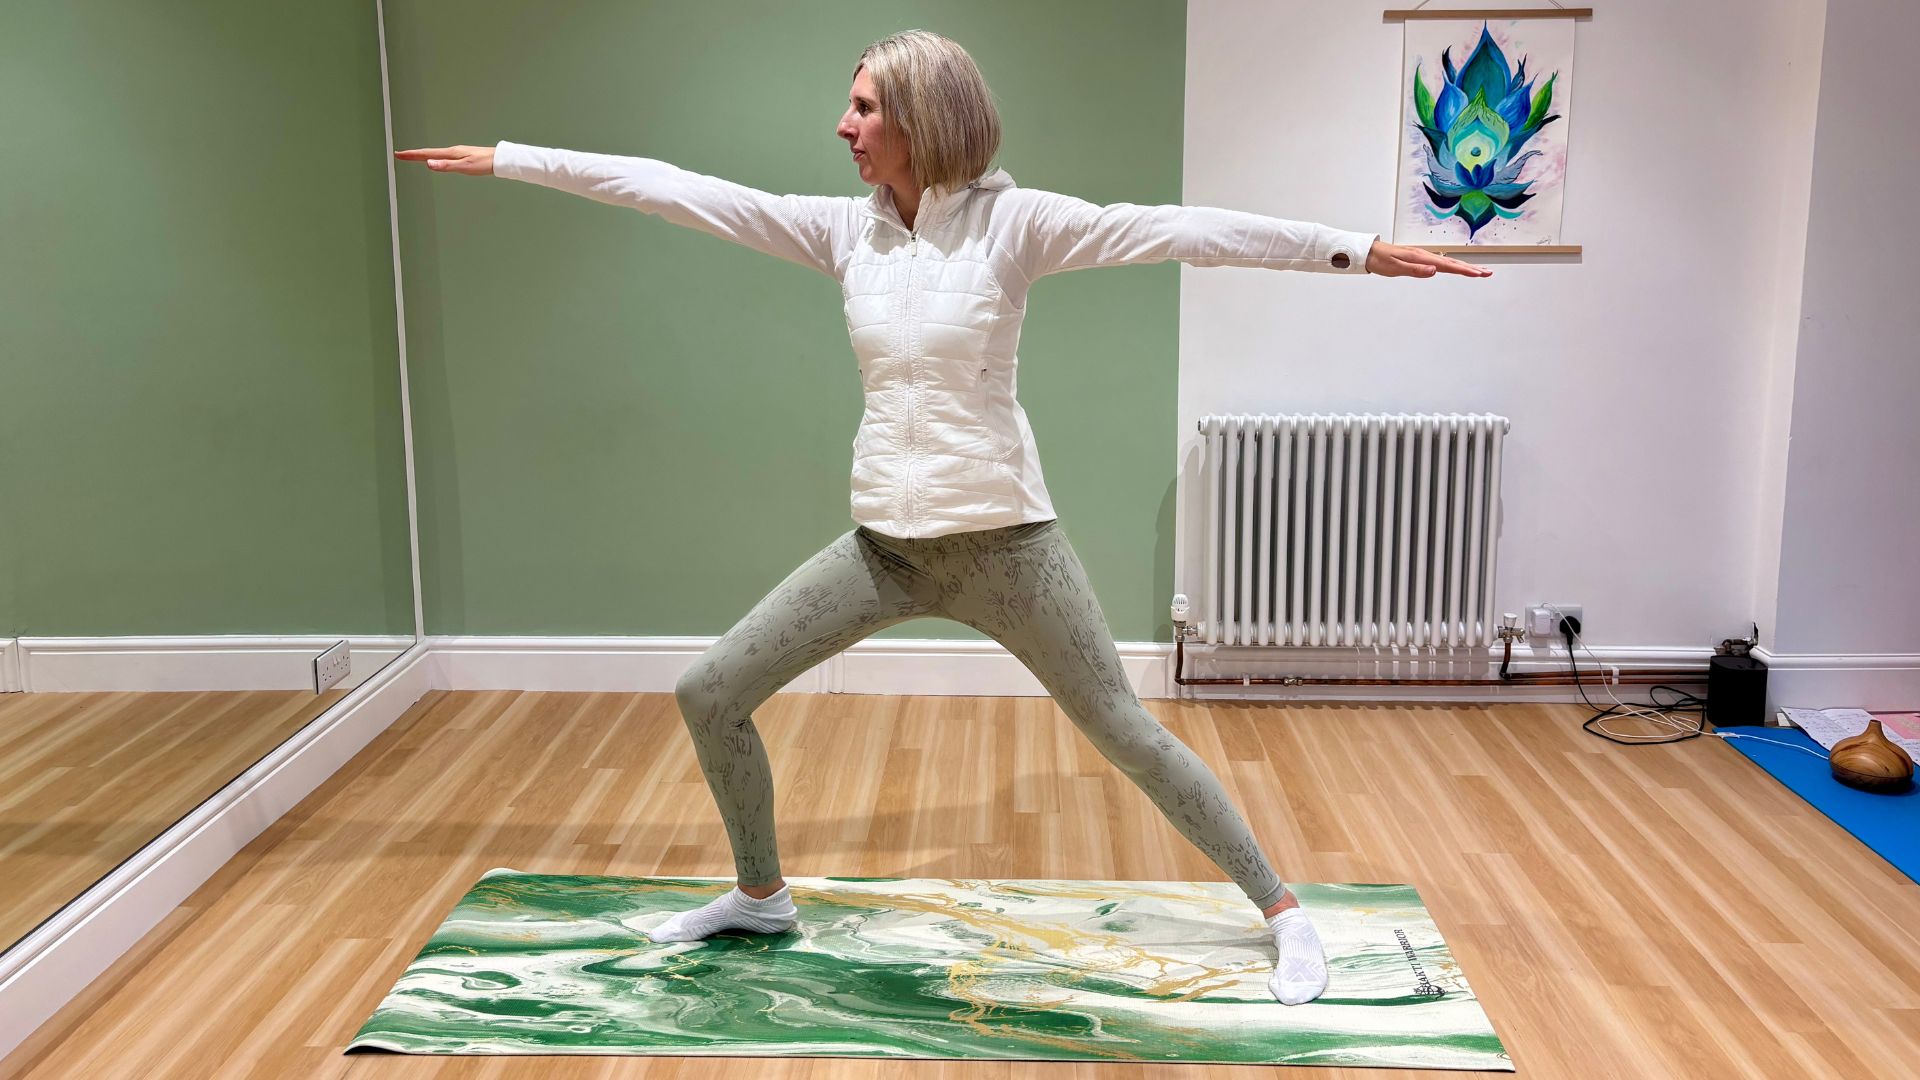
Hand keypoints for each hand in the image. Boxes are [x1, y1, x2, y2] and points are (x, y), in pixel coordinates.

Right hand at [393, 144, 494, 175]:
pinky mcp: (462, 156)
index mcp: (450, 153)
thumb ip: (446, 166)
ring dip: (422, 155)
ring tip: (412, 157)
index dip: (412, 155)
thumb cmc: (484, 163)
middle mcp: (452, 151)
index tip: (399, 154)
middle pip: (428, 153)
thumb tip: (428, 164)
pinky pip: (442, 156)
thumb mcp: (464, 167)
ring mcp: (456, 153)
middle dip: (413, 154)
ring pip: (435, 154)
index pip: (426, 154)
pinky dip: (433, 157)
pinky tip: (435, 160)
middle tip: (400, 155)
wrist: (498, 159)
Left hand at [1364, 240, 1491, 277]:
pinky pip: (1440, 263)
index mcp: (1421, 258)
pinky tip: (1456, 269)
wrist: (1369, 252)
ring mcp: (1423, 257)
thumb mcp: (1395, 267)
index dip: (1464, 270)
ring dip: (1464, 267)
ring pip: (1448, 262)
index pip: (1447, 265)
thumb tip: (1434, 270)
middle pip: (1452, 263)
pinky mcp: (1420, 259)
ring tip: (1478, 272)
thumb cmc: (1380, 260)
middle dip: (1470, 269)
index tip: (1479, 274)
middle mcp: (1425, 255)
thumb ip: (1415, 270)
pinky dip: (1452, 266)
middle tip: (1487, 273)